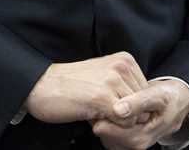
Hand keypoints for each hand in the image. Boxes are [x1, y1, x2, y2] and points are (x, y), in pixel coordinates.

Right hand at [23, 52, 147, 123]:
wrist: (41, 86)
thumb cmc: (71, 86)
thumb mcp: (103, 79)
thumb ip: (124, 89)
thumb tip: (143, 111)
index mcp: (125, 59)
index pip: (147, 91)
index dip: (134, 107)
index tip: (115, 110)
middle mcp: (122, 66)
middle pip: (145, 103)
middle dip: (129, 116)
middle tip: (107, 116)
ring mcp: (113, 80)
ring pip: (137, 114)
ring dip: (121, 123)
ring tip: (100, 117)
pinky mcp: (102, 97)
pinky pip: (125, 121)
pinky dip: (114, 128)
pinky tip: (95, 120)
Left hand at [92, 78, 188, 149]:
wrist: (179, 103)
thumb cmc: (169, 98)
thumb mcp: (158, 95)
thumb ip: (139, 102)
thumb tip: (118, 109)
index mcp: (141, 137)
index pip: (107, 130)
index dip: (103, 112)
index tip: (102, 96)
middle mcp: (135, 145)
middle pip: (103, 134)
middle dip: (103, 115)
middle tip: (106, 97)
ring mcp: (130, 144)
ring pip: (104, 134)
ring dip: (106, 117)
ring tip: (113, 101)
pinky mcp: (127, 140)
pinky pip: (108, 133)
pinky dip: (110, 120)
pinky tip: (116, 108)